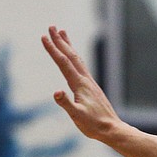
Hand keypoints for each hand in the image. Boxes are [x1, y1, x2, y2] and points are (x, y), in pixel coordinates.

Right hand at [41, 26, 120, 141]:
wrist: (112, 129)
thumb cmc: (93, 125)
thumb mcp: (77, 116)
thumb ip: (66, 103)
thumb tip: (55, 92)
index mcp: (79, 84)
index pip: (63, 62)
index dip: (53, 49)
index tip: (44, 37)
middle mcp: (85, 79)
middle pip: (71, 55)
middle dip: (60, 41)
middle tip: (51, 26)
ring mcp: (89, 82)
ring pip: (77, 58)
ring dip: (68, 45)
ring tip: (63, 33)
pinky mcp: (91, 87)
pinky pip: (80, 66)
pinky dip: (74, 57)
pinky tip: (73, 58)